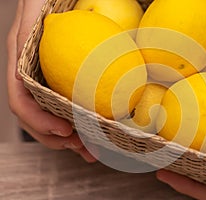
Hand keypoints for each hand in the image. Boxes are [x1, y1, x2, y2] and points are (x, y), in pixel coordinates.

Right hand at [7, 0, 95, 162]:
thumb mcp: (36, 7)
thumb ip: (29, 31)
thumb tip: (27, 72)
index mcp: (23, 59)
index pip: (21, 99)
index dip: (38, 121)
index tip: (65, 130)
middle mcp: (34, 72)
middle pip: (37, 115)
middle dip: (57, 138)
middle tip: (84, 150)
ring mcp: (51, 76)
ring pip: (54, 114)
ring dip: (72, 138)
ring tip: (92, 150)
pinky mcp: (67, 76)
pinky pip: (71, 103)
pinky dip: (83, 121)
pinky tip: (97, 130)